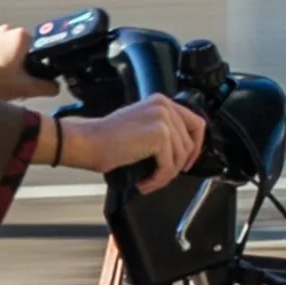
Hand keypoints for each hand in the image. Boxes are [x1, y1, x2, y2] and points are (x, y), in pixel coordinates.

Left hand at [0, 24, 60, 100]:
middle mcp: (4, 30)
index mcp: (20, 36)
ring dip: (4, 64)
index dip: (36, 65)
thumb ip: (45, 87)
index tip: (29, 79)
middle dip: (19, 64)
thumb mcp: (24, 88)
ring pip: (4, 51)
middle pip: (20, 49)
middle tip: (14, 83)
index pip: (38, 48)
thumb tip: (55, 88)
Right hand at [47, 94, 206, 193]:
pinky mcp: (160, 135)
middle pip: (190, 142)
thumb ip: (161, 130)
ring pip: (180, 156)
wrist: (89, 142)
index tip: (186, 162)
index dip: (195, 146)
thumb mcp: (141, 126)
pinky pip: (169, 166)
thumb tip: (181, 152)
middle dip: (179, 165)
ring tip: (149, 181)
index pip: (195, 123)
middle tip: (164, 176)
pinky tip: (145, 182)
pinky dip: (158, 179)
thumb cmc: (107, 139)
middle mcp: (165, 106)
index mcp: (162, 102)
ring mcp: (163, 119)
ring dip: (165, 175)